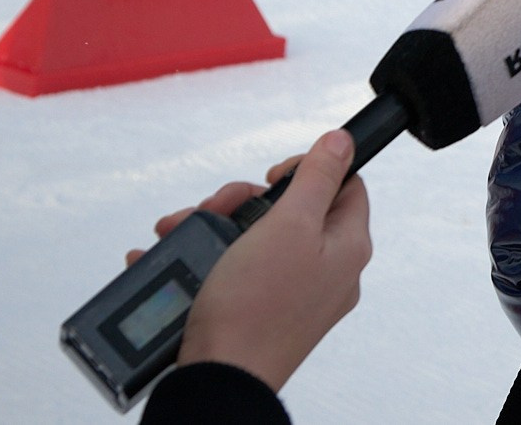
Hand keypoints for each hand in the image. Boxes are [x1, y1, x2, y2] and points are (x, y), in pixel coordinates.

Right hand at [151, 130, 372, 393]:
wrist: (217, 378)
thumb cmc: (256, 307)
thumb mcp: (290, 224)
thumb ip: (316, 178)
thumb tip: (343, 142)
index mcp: (348, 246)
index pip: (345, 185)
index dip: (309, 169)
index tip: (271, 177)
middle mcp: (327, 270)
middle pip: (293, 209)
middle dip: (245, 201)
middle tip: (216, 208)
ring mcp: (294, 293)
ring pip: (257, 237)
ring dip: (215, 226)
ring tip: (179, 231)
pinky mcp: (260, 310)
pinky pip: (237, 269)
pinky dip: (206, 258)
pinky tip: (172, 253)